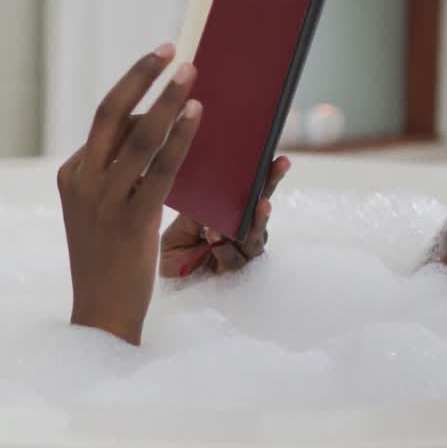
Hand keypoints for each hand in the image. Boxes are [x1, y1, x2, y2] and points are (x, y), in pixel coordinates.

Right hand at [57, 43, 200, 344]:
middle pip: (109, 113)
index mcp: (71, 175)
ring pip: (137, 136)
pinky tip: (195, 117)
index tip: (157, 64)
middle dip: (141, 76)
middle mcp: (82, 182)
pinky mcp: (130, 221)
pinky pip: (159, 169)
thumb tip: (155, 130)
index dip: (135, 93)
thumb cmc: (109, 261)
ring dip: (167, 99)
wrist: (102, 313)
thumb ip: (120, 173)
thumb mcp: (103, 210)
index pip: (104, 123)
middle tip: (171, 49)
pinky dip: (178, 138)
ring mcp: (102, 201)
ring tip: (191, 73)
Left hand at [158, 156, 289, 277]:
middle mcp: (241, 235)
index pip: (249, 194)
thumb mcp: (179, 229)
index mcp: (230, 218)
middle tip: (280, 164)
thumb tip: (210, 185)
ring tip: (257, 204)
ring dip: (253, 220)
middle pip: (261, 208)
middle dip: (270, 186)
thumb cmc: (175, 258)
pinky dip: (225, 248)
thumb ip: (195, 213)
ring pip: (255, 236)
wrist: (167, 291)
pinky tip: (215, 237)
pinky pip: (237, 259)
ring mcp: (242, 255)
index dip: (263, 176)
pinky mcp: (238, 277)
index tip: (273, 156)